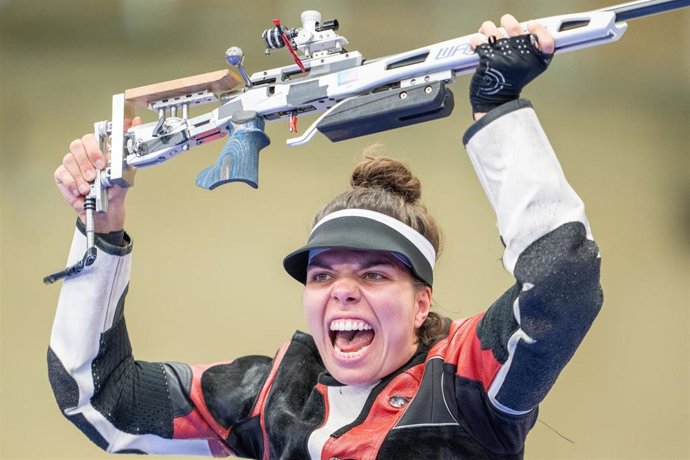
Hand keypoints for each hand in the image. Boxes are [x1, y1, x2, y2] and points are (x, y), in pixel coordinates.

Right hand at [54, 117, 141, 232]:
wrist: (106, 212)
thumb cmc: (114, 192)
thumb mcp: (126, 173)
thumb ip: (130, 149)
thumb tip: (136, 124)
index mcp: (99, 151)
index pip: (92, 138)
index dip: (95, 148)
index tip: (102, 162)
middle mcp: (84, 155)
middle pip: (77, 145)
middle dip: (87, 161)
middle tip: (95, 175)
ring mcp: (73, 165)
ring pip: (69, 159)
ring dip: (81, 175)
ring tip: (90, 187)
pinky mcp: (63, 176)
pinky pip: (62, 173)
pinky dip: (72, 182)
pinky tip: (81, 190)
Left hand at [469, 14, 554, 119]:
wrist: (494, 103)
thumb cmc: (508, 86)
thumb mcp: (526, 71)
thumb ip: (527, 53)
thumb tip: (520, 33)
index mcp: (535, 62)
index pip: (547, 42)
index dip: (540, 31)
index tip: (531, 26)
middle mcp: (522, 59)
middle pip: (518, 30)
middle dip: (509, 22)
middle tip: (505, 23)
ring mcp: (506, 58)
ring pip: (495, 32)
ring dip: (488, 29)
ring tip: (487, 31)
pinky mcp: (489, 60)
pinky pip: (480, 42)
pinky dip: (476, 41)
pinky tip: (476, 44)